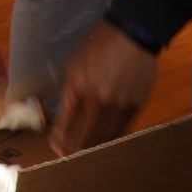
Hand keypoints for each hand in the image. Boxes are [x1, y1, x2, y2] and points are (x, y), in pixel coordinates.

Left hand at [48, 21, 159, 154]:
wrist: (131, 34)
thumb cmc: (98, 47)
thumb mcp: (74, 64)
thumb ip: (70, 89)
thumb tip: (66, 112)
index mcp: (76, 85)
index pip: (65, 121)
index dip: (60, 139)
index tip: (55, 148)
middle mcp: (96, 97)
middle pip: (84, 134)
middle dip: (74, 149)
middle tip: (69, 157)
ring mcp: (118, 103)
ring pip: (104, 135)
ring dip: (94, 146)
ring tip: (87, 153)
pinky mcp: (136, 104)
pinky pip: (122, 127)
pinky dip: (112, 136)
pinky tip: (106, 140)